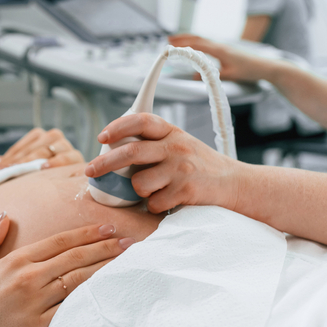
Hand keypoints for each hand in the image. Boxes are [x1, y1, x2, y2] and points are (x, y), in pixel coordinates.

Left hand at [0, 128, 83, 171]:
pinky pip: (66, 157)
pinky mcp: (76, 157)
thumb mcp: (27, 165)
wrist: (73, 177)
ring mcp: (65, 145)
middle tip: (5, 172)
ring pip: (46, 150)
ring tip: (23, 169)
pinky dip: (55, 162)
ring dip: (32, 161)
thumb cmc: (46, 171)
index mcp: (39, 136)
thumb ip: (11, 162)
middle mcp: (53, 136)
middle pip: (31, 148)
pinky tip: (45, 168)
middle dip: (17, 161)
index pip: (20, 147)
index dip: (6, 159)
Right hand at [0, 214, 131, 326]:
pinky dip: (89, 301)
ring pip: (78, 281)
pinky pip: (70, 311)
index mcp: (16, 260)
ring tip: (126, 263)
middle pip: (75, 258)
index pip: (59, 241)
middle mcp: (28, 277)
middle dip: (105, 248)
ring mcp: (34, 302)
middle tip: (129, 242)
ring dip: (104, 270)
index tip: (108, 229)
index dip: (86, 233)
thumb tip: (5, 216)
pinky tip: (107, 294)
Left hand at [84, 113, 242, 213]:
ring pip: (139, 183)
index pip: (140, 121)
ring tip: (155, 190)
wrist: (235, 184)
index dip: (117, 127)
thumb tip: (113, 152)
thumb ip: (153, 146)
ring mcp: (181, 169)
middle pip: (131, 152)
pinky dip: (156, 206)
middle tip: (91, 171)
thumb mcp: (180, 146)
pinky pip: (153, 203)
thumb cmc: (200, 167)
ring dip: (140, 192)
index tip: (102, 137)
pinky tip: (169, 201)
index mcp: (172, 132)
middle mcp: (176, 147)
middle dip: (105, 163)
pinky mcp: (186, 190)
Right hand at [168, 34, 272, 82]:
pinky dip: (197, 43)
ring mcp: (222, 47)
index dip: (184, 44)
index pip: (198, 45)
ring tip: (177, 41)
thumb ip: (212, 76)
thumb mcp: (229, 75)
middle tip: (169, 39)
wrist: (264, 67)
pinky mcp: (225, 50)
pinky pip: (207, 44)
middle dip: (183, 38)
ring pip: (202, 39)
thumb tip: (195, 77)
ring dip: (189, 39)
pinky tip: (193, 47)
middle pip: (198, 38)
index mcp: (220, 50)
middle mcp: (220, 46)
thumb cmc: (249, 70)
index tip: (172, 46)